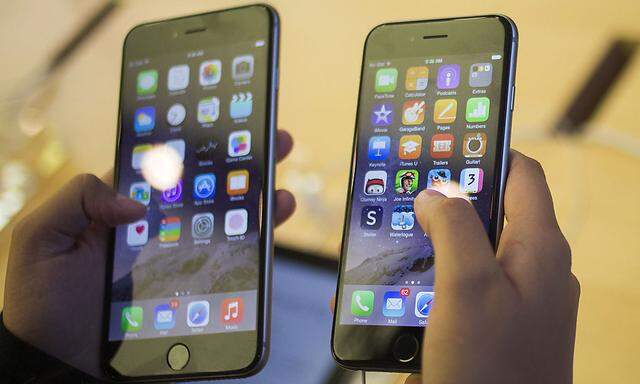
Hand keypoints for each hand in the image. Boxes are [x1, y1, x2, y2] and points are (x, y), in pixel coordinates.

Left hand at [3, 130, 295, 378]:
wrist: (60, 364)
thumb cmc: (42, 302)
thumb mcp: (39, 237)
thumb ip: (78, 198)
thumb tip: (136, 202)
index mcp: (122, 208)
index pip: (166, 168)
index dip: (196, 142)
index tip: (225, 123)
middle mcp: (156, 228)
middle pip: (206, 188)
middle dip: (241, 162)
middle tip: (274, 141)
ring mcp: (177, 257)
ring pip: (225, 222)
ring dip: (257, 201)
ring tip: (279, 190)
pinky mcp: (192, 287)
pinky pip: (228, 261)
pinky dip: (254, 244)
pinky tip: (270, 229)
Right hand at [405, 150, 578, 383]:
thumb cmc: (492, 371)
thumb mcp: (467, 286)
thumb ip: (454, 227)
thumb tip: (438, 192)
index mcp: (539, 249)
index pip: (521, 174)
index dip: (487, 150)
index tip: (448, 140)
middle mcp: (534, 269)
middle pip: (492, 211)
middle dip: (449, 200)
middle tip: (409, 193)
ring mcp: (516, 298)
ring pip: (473, 248)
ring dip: (435, 240)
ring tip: (396, 237)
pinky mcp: (494, 323)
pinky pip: (464, 284)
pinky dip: (434, 276)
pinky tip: (401, 285)